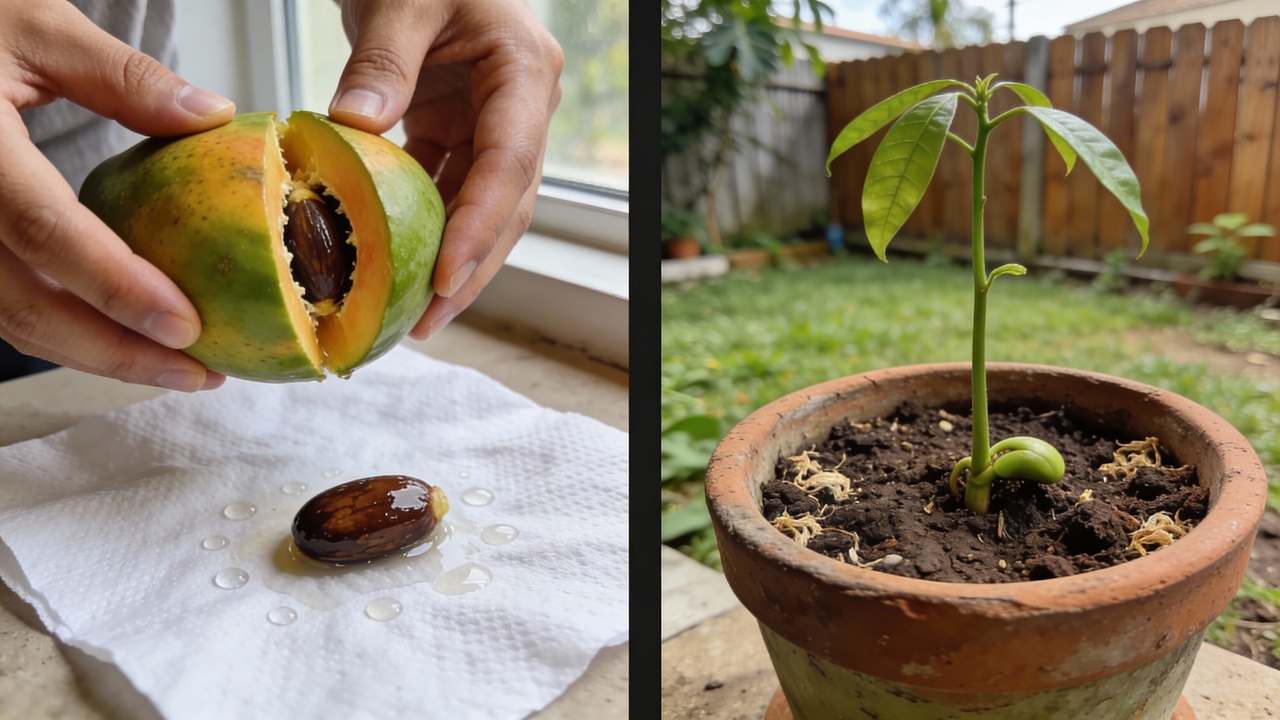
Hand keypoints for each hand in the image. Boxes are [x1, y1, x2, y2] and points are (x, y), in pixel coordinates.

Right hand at [0, 0, 233, 390]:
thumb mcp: (35, 25)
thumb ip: (122, 77)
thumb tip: (210, 116)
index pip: (45, 231)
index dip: (116, 287)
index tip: (186, 326)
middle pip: (25, 305)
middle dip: (115, 353)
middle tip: (197, 373)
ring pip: (10, 320)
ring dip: (93, 354)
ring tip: (176, 368)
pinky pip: (2, 304)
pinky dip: (64, 331)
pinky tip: (123, 338)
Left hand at [330, 0, 563, 338]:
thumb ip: (383, 61)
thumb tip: (353, 128)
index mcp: (524, 74)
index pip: (510, 165)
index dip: (480, 227)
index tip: (445, 278)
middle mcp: (521, 108)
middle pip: (507, 205)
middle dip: (472, 268)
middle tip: (429, 322)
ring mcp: (493, 123)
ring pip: (482, 208)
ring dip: (451, 260)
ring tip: (414, 314)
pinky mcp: (459, 130)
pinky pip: (446, 189)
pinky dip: (422, 228)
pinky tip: (394, 266)